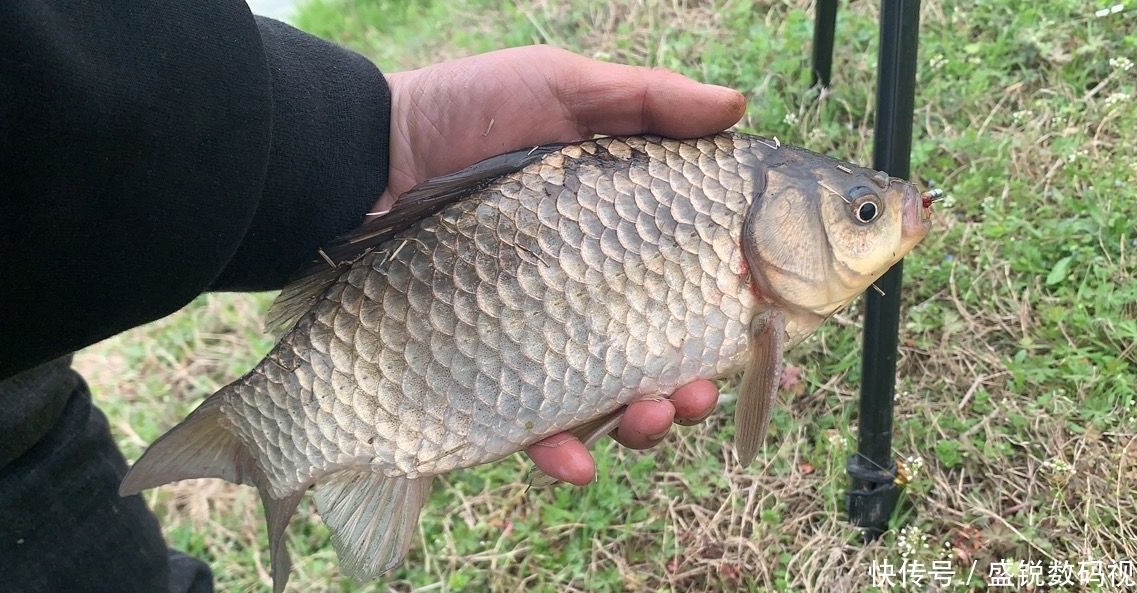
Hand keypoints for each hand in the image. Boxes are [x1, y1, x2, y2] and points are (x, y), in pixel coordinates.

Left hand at [381, 46, 739, 484]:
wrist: (361, 159)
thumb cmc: (462, 114)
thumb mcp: (559, 87)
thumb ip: (647, 101)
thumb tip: (738, 108)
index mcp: (621, 235)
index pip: (700, 283)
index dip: (744, 316)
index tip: (775, 336)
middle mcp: (590, 292)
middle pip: (667, 357)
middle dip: (698, 387)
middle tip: (702, 390)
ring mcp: (541, 336)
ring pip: (614, 403)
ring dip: (648, 425)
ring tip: (653, 417)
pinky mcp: (489, 372)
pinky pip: (534, 428)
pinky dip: (563, 452)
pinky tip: (572, 458)